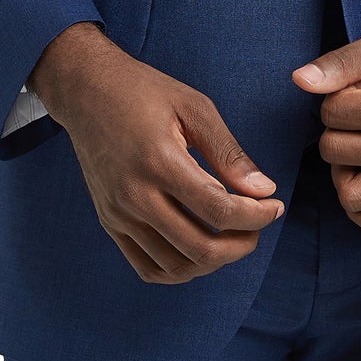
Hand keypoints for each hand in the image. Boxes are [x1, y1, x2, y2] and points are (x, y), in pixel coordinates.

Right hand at [30, 21, 283, 284]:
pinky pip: (148, 268)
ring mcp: (119, 214)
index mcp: (159, 161)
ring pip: (176, 266)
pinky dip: (181, 269)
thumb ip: (228, 152)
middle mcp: (134, 195)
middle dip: (241, 244)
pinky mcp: (110, 222)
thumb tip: (264, 190)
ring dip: (214, 260)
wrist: (86, 91)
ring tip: (232, 236)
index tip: (275, 206)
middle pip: (199, 247)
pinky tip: (200, 248)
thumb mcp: (194, 107)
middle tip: (258, 225)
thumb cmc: (143, 91)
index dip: (256, 216)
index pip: (218, 208)